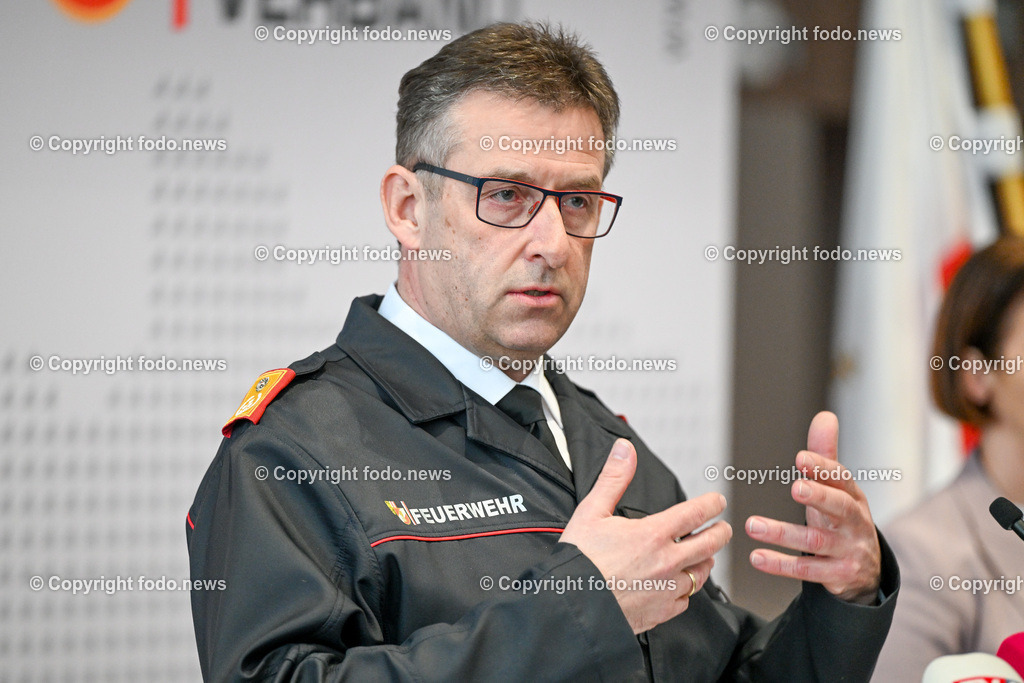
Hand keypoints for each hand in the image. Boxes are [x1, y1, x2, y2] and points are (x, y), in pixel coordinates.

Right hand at [561, 439, 732, 632]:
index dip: (712, 504)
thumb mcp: (592, 511)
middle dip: (721, 533)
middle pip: (709, 545)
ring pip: (701, 575)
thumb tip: (624, 450)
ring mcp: (666, 589)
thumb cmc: (578, 560)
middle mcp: (666, 562)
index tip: (717, 501)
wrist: (572, 605)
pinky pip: (685, 601)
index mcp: (652, 534)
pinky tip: (680, 587)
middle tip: (724, 528)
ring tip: (705, 557)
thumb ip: (613, 478)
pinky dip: (686, 591)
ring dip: (706, 562)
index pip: (695, 513)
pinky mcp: (660, 612)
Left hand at [745, 411, 880, 603]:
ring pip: (816, 541)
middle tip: (796, 487)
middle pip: (840, 508)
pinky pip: (808, 570)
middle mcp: (855, 523)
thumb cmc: (842, 520)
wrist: (865, 572)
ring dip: (783, 533)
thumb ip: (825, 456)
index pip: (842, 479)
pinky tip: (757, 556)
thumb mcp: (837, 490)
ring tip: (752, 525)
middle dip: (819, 497)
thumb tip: (825, 416)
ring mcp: (848, 550)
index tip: (801, 458)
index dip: (823, 468)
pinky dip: (781, 565)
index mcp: (853, 497)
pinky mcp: (838, 576)